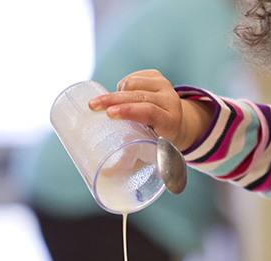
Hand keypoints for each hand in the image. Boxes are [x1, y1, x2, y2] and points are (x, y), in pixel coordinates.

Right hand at [88, 69, 211, 150]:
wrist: (177, 122)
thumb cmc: (159, 141)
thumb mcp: (151, 152)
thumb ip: (131, 161)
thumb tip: (106, 175)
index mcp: (170, 121)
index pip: (150, 111)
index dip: (129, 111)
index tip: (110, 114)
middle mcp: (170, 101)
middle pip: (138, 96)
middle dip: (113, 100)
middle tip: (93, 106)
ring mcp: (165, 86)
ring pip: (133, 83)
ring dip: (117, 92)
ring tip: (108, 104)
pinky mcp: (157, 76)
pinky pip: (133, 77)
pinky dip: (123, 85)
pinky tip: (122, 95)